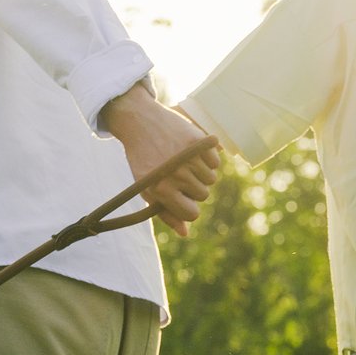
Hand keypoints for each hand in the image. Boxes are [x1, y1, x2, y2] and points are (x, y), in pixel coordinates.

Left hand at [101, 82, 221, 235]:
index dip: (188, 206)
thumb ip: (165, 212)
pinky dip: (208, 158)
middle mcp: (177, 175)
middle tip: (178, 172)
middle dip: (193, 187)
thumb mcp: (146, 188)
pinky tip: (191, 150)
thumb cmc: (142, 158)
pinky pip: (216, 161)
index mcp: (161, 190)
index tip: (181, 196)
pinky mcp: (199, 141)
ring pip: (211, 179)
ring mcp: (189, 157)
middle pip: (203, 196)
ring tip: (183, 160)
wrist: (139, 121)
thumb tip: (185, 233)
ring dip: (201, 172)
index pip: (191, 214)